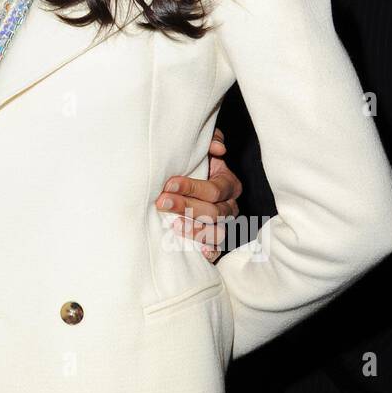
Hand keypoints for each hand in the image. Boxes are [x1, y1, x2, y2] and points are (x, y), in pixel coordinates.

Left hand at [154, 127, 242, 263]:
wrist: (185, 187)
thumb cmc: (193, 167)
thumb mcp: (202, 150)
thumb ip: (211, 140)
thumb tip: (218, 149)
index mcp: (229, 185)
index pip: (214, 189)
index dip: (192, 187)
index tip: (169, 184)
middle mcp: (229, 207)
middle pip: (214, 212)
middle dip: (187, 206)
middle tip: (162, 202)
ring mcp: (224, 226)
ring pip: (216, 232)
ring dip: (195, 230)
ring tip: (174, 225)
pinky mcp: (215, 242)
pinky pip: (217, 250)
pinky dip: (210, 252)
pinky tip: (199, 251)